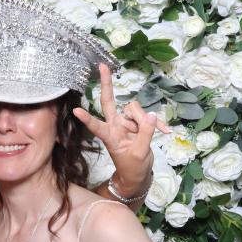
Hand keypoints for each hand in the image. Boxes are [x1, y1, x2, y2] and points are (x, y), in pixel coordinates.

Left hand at [74, 63, 169, 190]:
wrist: (138, 174)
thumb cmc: (132, 167)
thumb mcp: (139, 153)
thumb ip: (145, 134)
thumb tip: (152, 115)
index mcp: (109, 136)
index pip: (96, 126)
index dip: (87, 118)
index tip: (76, 110)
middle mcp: (114, 126)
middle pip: (109, 102)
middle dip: (107, 84)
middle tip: (103, 67)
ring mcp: (125, 123)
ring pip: (135, 110)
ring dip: (145, 119)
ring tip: (153, 134)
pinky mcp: (137, 123)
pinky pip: (147, 115)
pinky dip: (157, 123)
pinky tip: (166, 131)